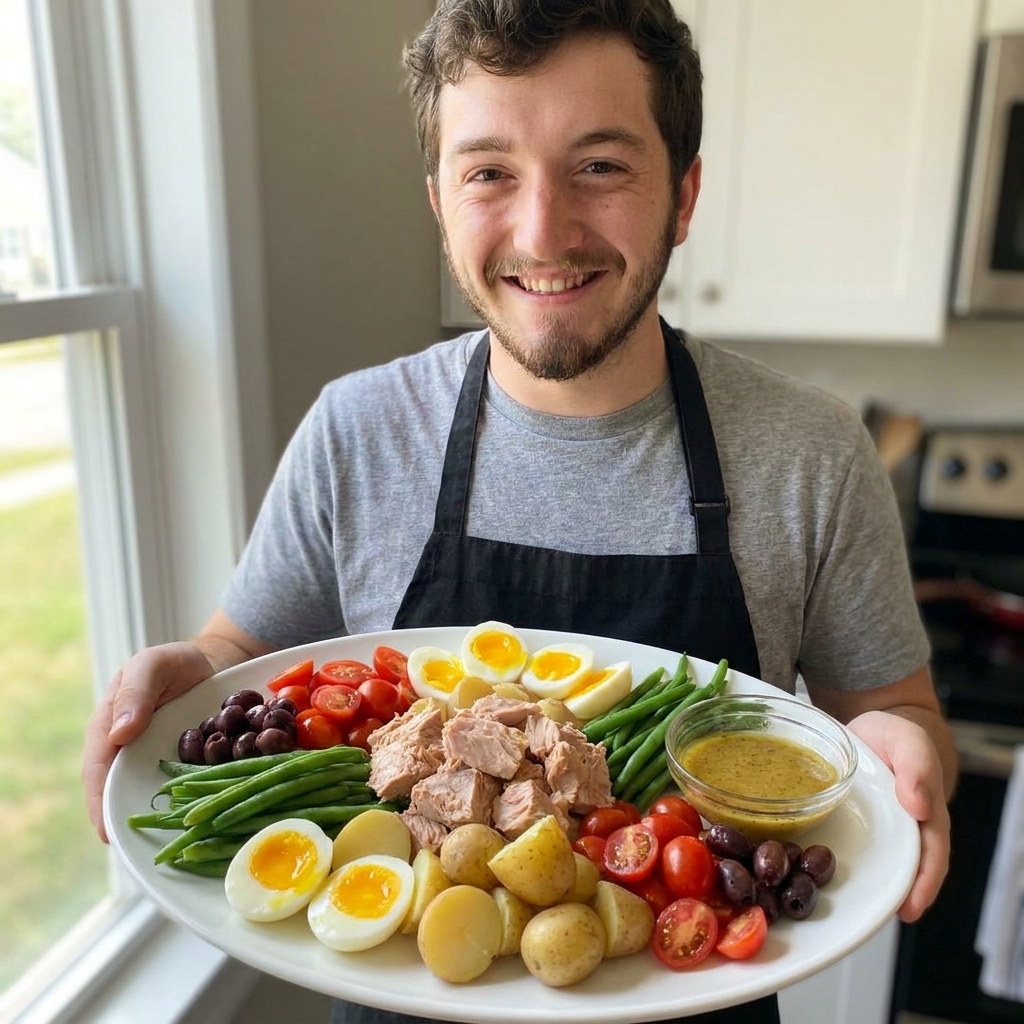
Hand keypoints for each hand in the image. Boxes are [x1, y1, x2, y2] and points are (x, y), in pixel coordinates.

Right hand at [82, 642, 217, 842]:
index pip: (98, 769)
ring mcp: (155, 761)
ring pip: (148, 797)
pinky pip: (180, 790)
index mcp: (110, 727)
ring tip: (163, 846)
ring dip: (154, 819)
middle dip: (122, 821)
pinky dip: (184, 806)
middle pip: (118, 792)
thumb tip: (119, 734)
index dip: (99, 802)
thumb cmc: (173, 663)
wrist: (213, 663)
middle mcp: (129, 751)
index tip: (105, 829)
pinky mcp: (183, 766)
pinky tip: (194, 824)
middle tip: (133, 849)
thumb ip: (136, 693)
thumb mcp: (153, 665)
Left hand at [846, 709, 949, 922]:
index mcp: (923, 813)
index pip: (932, 854)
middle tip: (875, 918)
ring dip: (862, 889)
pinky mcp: (847, 825)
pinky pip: (842, 849)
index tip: (912, 907)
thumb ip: (916, 767)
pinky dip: (831, 865)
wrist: (869, 727)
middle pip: (902, 870)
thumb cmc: (895, 736)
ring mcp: (873, 830)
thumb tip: (920, 806)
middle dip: (892, 897)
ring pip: (872, 866)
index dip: (924, 883)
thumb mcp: (907, 740)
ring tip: (844, 911)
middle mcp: (900, 829)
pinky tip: (812, 877)